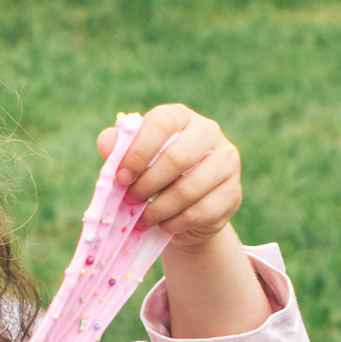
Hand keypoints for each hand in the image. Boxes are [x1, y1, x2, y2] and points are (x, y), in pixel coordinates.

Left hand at [104, 103, 243, 248]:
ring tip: (143, 218)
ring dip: (159, 208)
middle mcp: (209, 133)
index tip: (121, 177)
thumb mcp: (133, 163)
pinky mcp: (233, 193)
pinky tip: (163, 225)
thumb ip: (119, 150)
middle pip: (178, 158)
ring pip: (189, 189)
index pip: (162, 123)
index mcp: (182, 117)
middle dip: (148, 184)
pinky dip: (176, 222)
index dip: (139, 151)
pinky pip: (201, 212)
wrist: (185, 212)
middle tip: (130, 200)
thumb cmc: (154, 178)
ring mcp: (227, 162)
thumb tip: (106, 141)